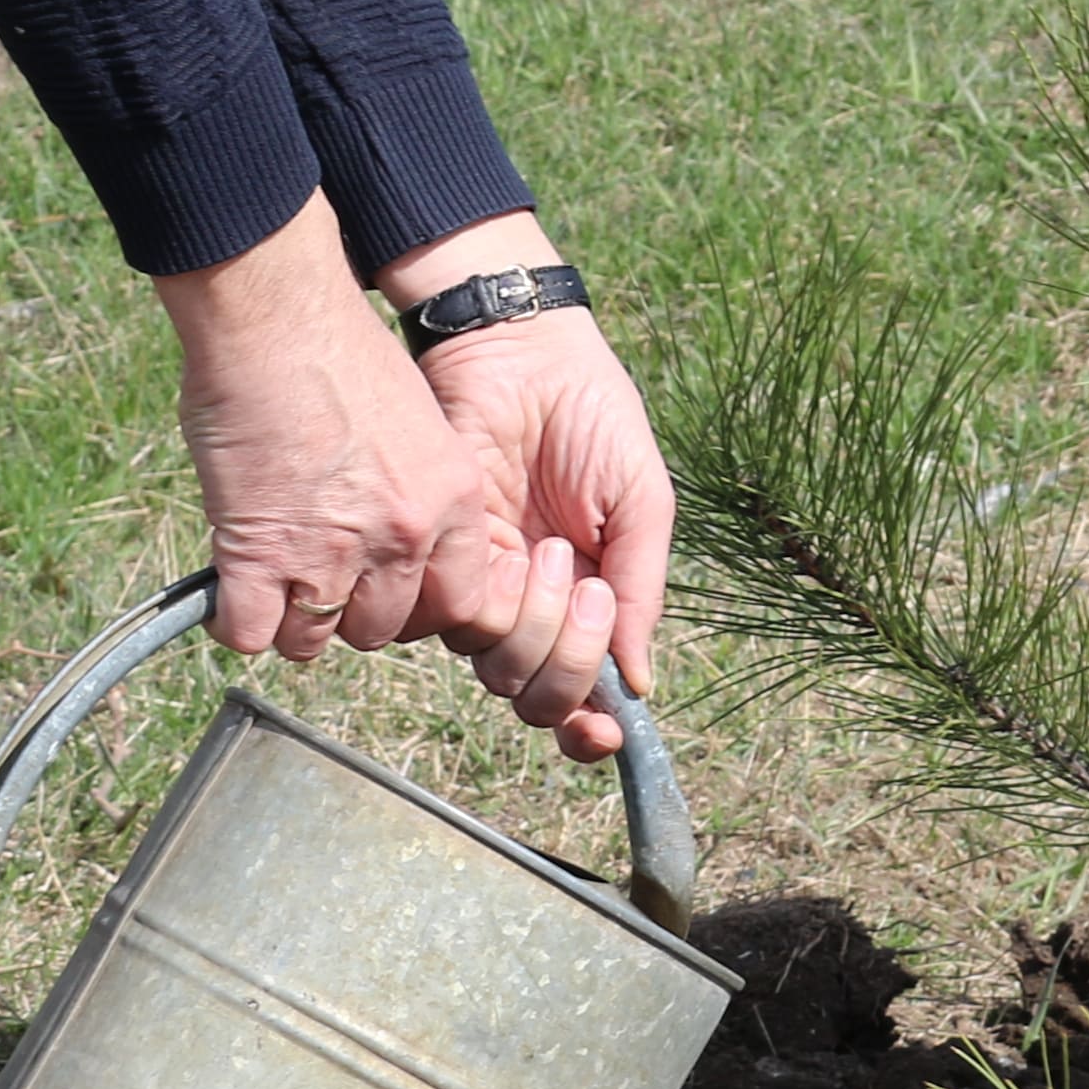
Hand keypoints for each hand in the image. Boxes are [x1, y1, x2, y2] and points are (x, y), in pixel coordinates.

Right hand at [160, 197, 531, 664]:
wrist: (279, 315)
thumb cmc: (338, 350)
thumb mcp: (415, 424)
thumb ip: (410, 490)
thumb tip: (383, 540)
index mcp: (451, 499)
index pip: (456, 603)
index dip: (413, 604)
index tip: (384, 588)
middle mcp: (403, 535)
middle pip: (380, 629)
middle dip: (347, 613)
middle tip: (318, 578)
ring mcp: (331, 552)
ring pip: (313, 640)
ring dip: (291, 620)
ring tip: (272, 581)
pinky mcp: (260, 553)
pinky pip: (249, 632)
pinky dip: (235, 620)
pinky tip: (231, 587)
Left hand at [409, 299, 675, 757]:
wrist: (524, 356)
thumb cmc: (593, 419)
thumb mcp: (641, 503)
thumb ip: (642, 592)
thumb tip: (637, 685)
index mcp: (590, 600)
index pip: (583, 692)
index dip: (591, 729)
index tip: (608, 732)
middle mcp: (534, 608)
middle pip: (538, 697)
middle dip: (573, 666)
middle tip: (596, 591)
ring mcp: (486, 589)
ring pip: (499, 669)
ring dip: (541, 628)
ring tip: (560, 554)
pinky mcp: (446, 564)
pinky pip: (461, 624)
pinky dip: (502, 602)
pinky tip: (528, 548)